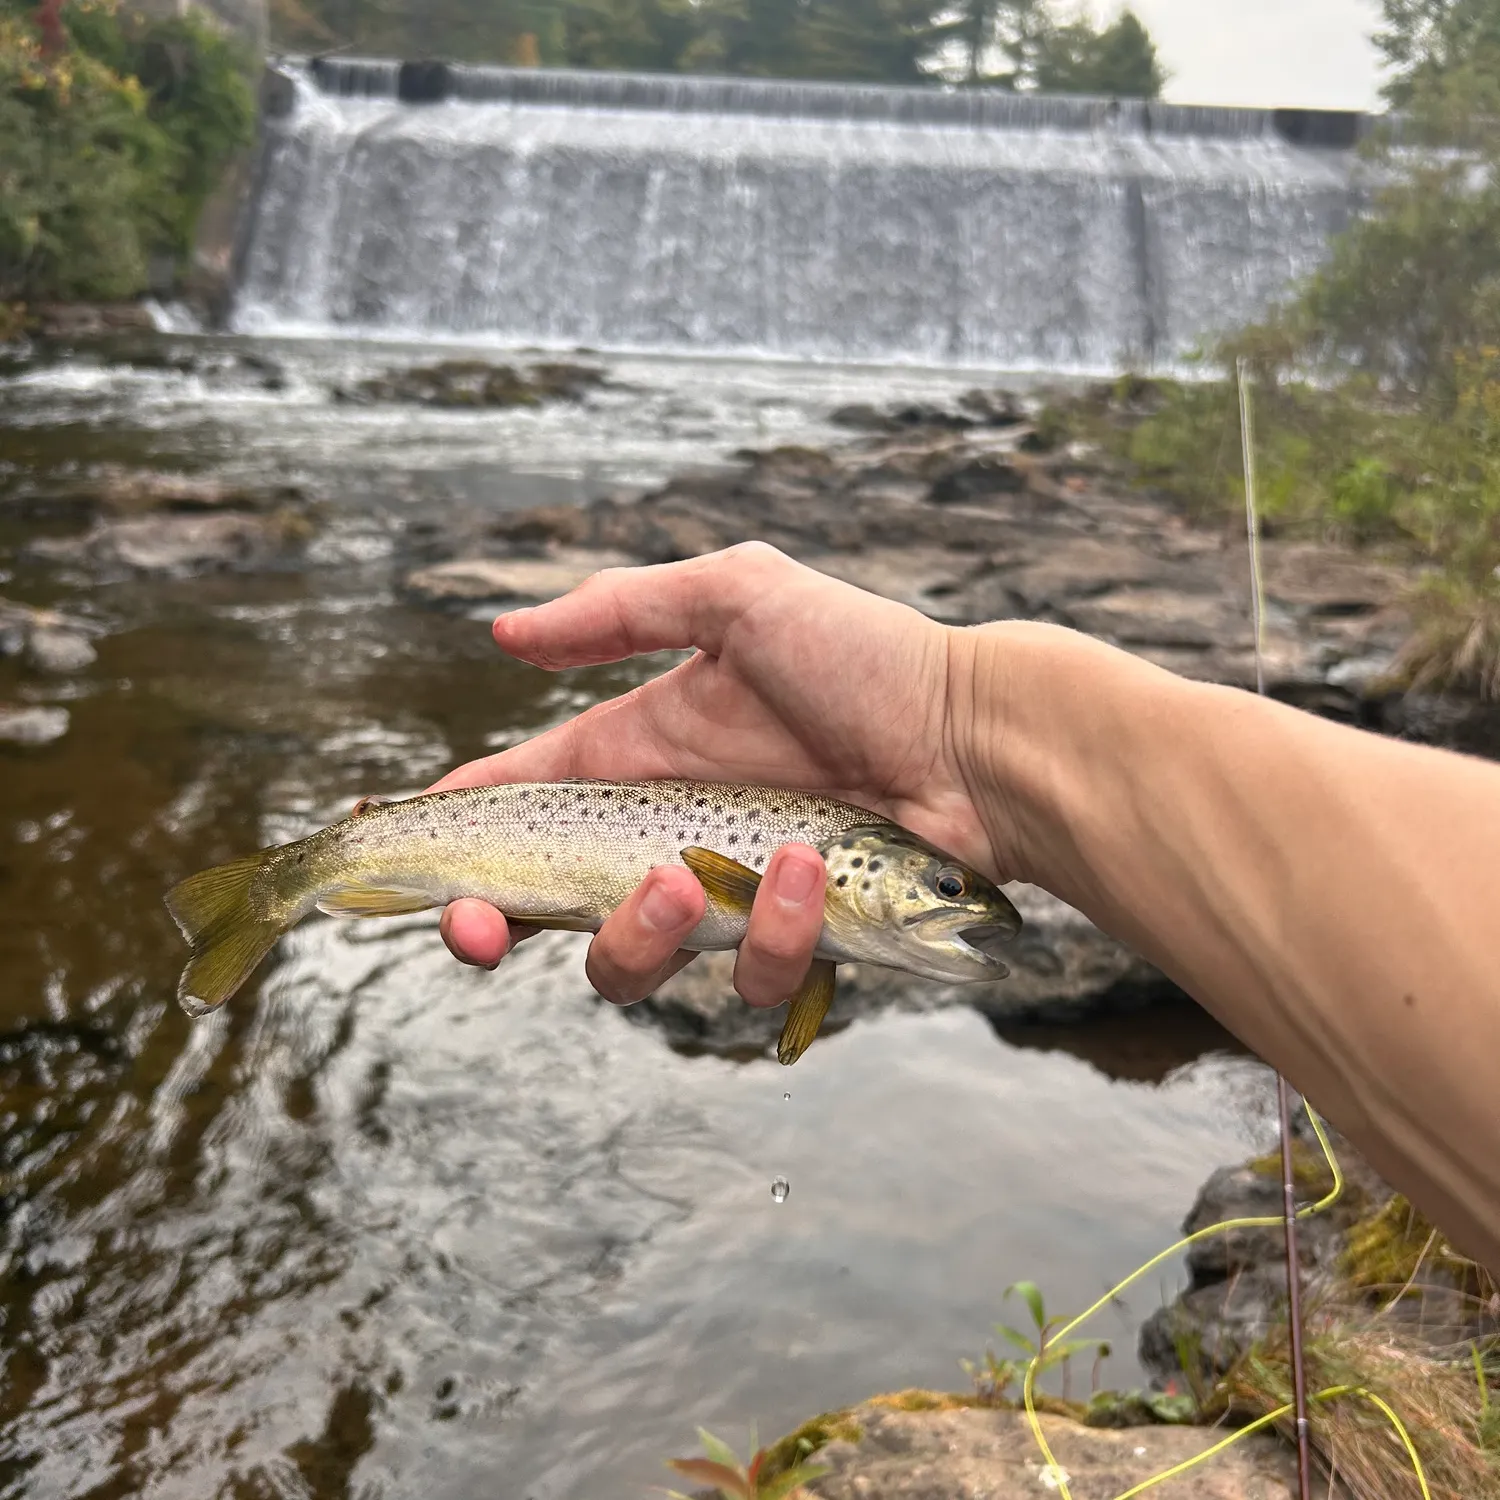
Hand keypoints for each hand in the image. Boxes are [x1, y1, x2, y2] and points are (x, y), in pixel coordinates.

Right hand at [428, 543, 1006, 1007]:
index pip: (517, 805)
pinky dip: (771, 932)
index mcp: (633, 759)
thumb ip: (618, 611)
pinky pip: (745, 977)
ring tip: (698, 875)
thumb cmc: (866, 655)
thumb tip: (502, 634)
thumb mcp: (736, 597)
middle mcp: (664, 836)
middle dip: (493, 928)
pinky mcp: (788, 944)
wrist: (975, 732)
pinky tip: (812, 869)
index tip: (400, 848)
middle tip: (483, 930)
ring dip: (642, 932)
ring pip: (630, 964)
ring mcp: (725, 899)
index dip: (453, 833)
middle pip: (545, 911)